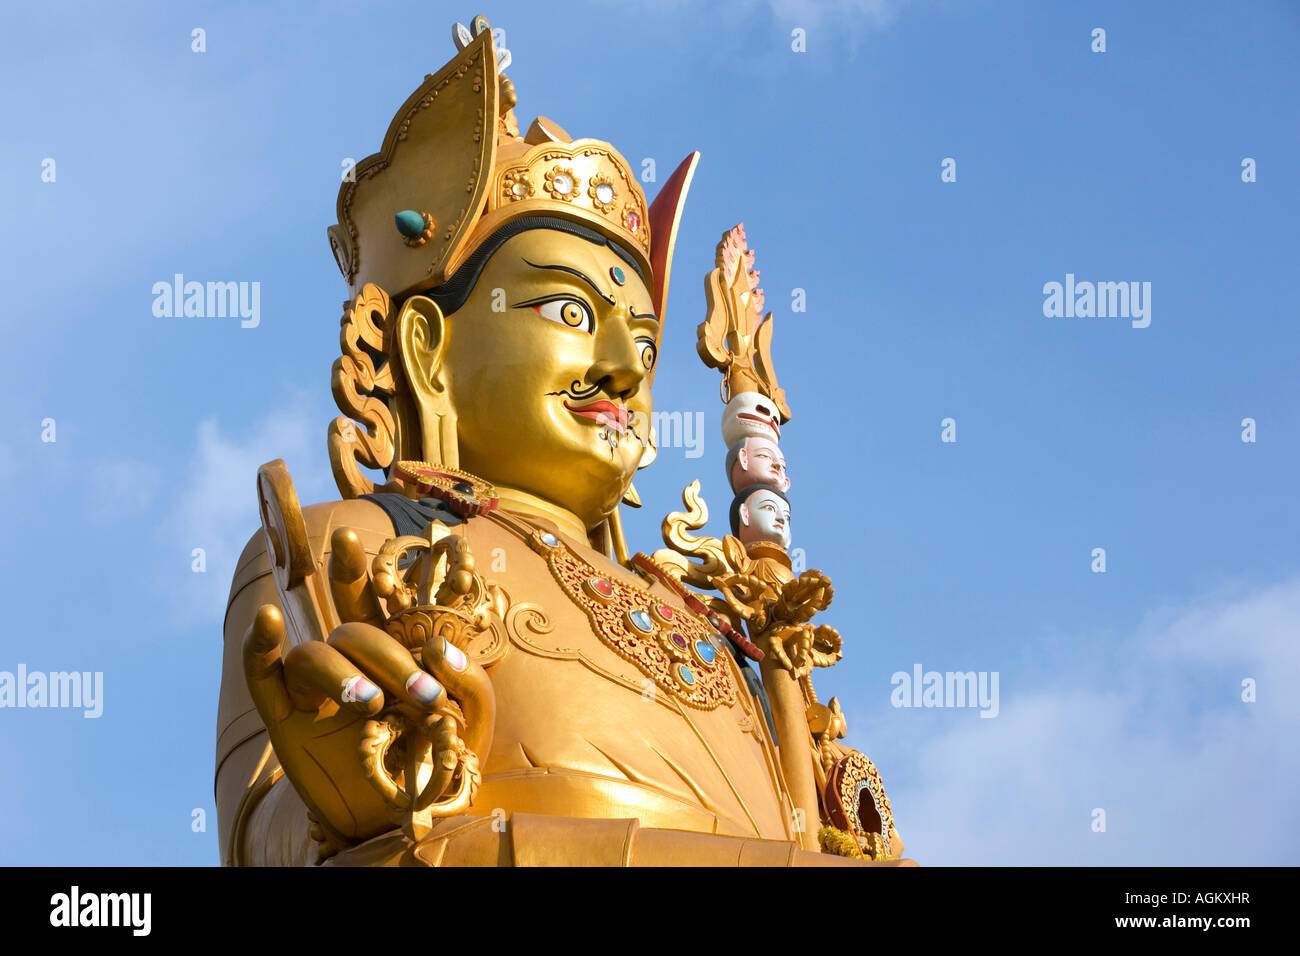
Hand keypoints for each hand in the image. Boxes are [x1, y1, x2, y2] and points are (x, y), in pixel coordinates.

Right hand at [242, 527, 492, 846]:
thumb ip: (467, 680)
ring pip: (314, 655)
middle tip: (423, 698)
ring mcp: (315, 690)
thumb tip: (437, 647)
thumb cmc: (441, 762)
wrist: (407, 818)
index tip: (352, 536)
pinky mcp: (286, 720)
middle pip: (352, 630)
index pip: (373, 599)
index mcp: (391, 650)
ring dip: (341, 674)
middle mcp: (351, 662)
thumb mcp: (472, 719)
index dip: (358, 567)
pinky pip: (262, 675)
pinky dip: (259, 646)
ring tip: (371, 706)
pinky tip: (268, 622)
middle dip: (388, 659)